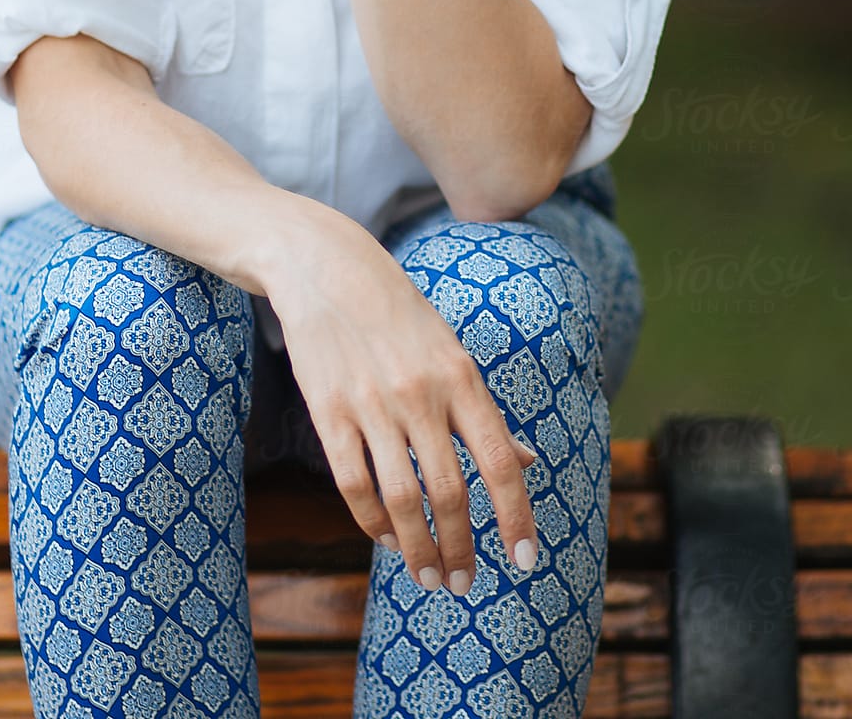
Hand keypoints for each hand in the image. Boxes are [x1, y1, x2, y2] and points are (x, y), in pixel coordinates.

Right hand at [260, 195, 540, 594]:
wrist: (326, 266)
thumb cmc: (397, 312)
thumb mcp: (450, 350)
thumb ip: (483, 410)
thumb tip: (525, 460)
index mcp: (461, 376)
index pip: (499, 461)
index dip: (516, 518)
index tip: (526, 560)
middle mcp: (421, 393)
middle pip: (449, 493)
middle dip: (461, 550)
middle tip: (462, 585)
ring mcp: (372, 403)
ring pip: (402, 499)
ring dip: (419, 549)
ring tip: (428, 576)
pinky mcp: (329, 411)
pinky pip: (354, 484)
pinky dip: (372, 522)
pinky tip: (385, 538)